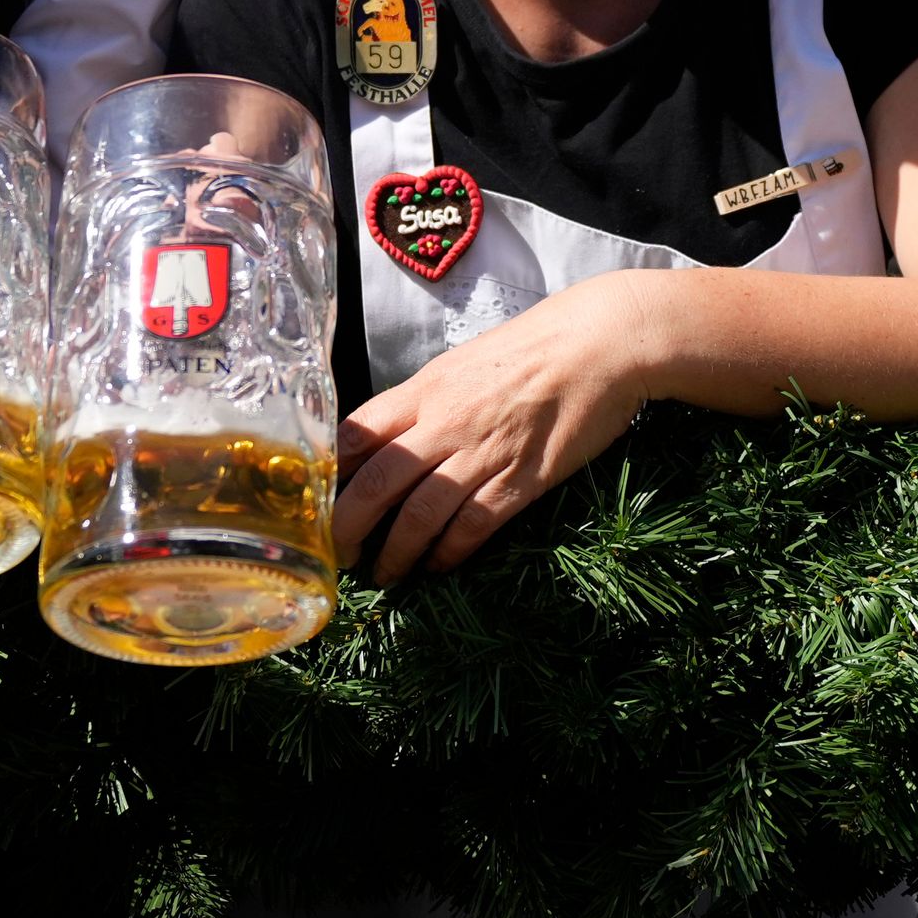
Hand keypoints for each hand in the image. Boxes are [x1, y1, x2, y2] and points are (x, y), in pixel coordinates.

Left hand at [333, 275, 661, 582]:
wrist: (599, 343)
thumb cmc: (531, 348)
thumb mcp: (461, 363)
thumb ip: (423, 400)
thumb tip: (387, 438)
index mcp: (425, 389)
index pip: (356, 434)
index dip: (330, 474)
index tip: (318, 503)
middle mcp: (445, 422)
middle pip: (378, 483)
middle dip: (350, 528)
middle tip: (340, 555)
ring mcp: (484, 452)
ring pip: (421, 514)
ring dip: (397, 552)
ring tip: (385, 575)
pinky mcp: (523, 479)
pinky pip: (474, 524)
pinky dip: (450, 551)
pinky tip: (438, 566)